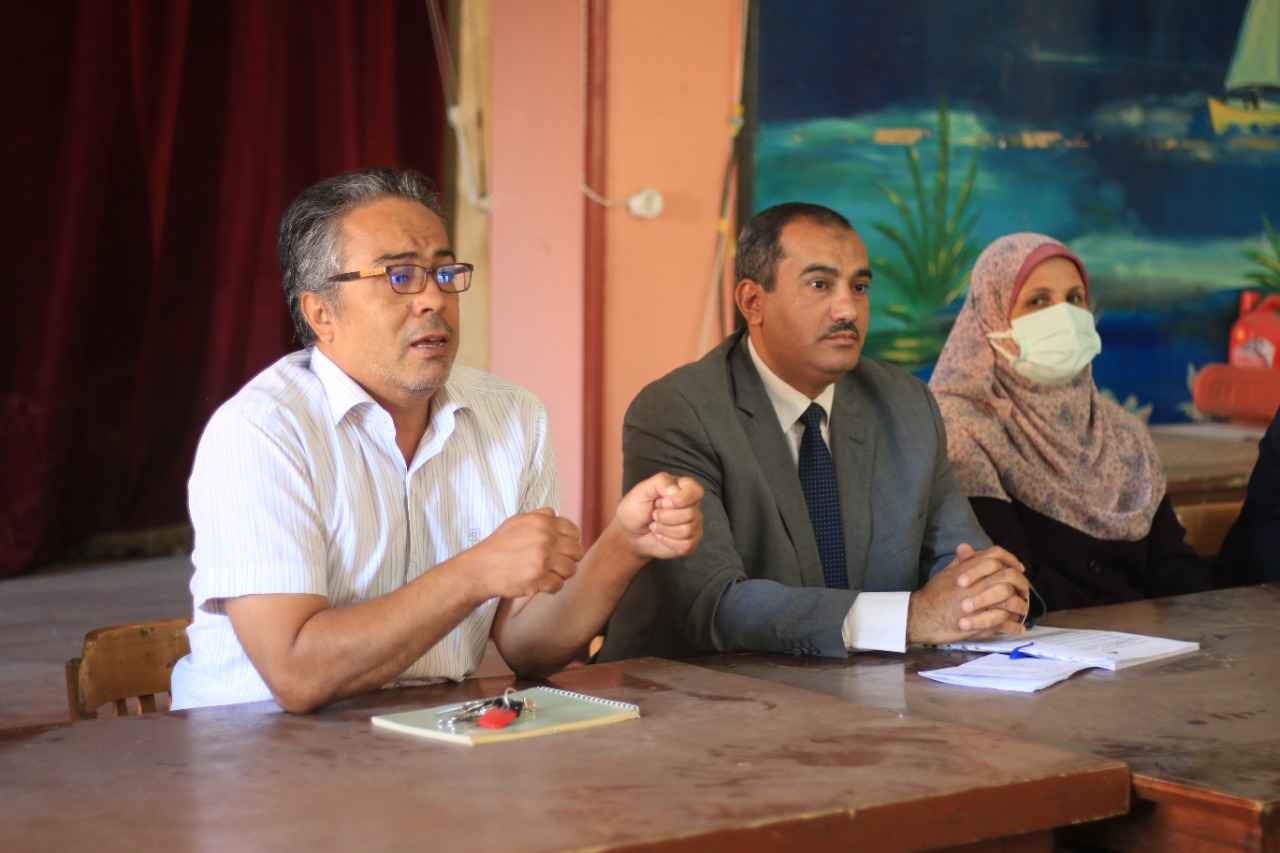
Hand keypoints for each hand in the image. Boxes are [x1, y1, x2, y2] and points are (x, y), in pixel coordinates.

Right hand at [467, 508, 584, 598]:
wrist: (481, 568)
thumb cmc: (500, 545)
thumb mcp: (518, 521)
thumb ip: (541, 516)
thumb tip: (556, 516)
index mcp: (543, 522)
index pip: (574, 532)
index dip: (570, 542)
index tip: (561, 550)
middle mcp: (545, 538)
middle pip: (577, 552)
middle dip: (568, 559)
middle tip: (554, 564)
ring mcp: (543, 559)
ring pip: (571, 569)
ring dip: (561, 574)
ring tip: (547, 574)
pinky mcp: (539, 579)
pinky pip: (559, 585)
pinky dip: (550, 587)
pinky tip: (540, 584)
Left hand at [616, 473, 704, 559]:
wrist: (630, 533)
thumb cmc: (636, 509)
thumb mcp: (643, 490)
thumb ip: (660, 482)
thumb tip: (675, 490)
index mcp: (683, 488)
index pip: (696, 491)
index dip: (680, 499)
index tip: (663, 502)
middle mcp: (692, 506)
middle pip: (690, 513)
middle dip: (665, 517)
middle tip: (654, 514)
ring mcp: (693, 524)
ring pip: (687, 530)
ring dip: (664, 529)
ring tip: (656, 525)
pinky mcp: (690, 541)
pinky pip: (686, 544)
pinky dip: (667, 541)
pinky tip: (661, 536)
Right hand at [907, 543, 1028, 644]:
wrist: (921, 616)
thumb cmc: (932, 595)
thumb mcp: (945, 573)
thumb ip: (961, 561)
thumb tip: (967, 547)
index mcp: (968, 570)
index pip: (996, 555)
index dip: (1011, 559)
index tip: (1018, 568)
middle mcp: (976, 584)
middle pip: (1010, 577)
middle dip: (1022, 584)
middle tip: (1024, 591)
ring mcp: (980, 605)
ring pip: (1012, 601)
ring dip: (1021, 606)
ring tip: (1022, 611)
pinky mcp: (981, 624)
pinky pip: (1006, 624)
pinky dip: (1015, 627)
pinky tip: (1018, 628)